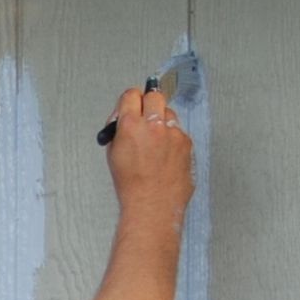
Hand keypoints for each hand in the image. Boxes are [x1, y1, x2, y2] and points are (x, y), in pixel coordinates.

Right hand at [105, 84, 193, 221]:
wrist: (152, 204)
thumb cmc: (131, 186)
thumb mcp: (114, 154)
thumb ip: (120, 131)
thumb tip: (125, 118)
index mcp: (129, 126)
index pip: (131, 95)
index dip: (130, 101)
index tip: (131, 106)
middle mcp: (153, 125)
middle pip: (154, 95)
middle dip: (148, 102)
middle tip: (144, 116)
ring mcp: (172, 132)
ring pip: (169, 112)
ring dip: (161, 120)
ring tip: (155, 141)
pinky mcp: (186, 141)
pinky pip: (178, 130)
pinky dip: (172, 138)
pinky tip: (165, 154)